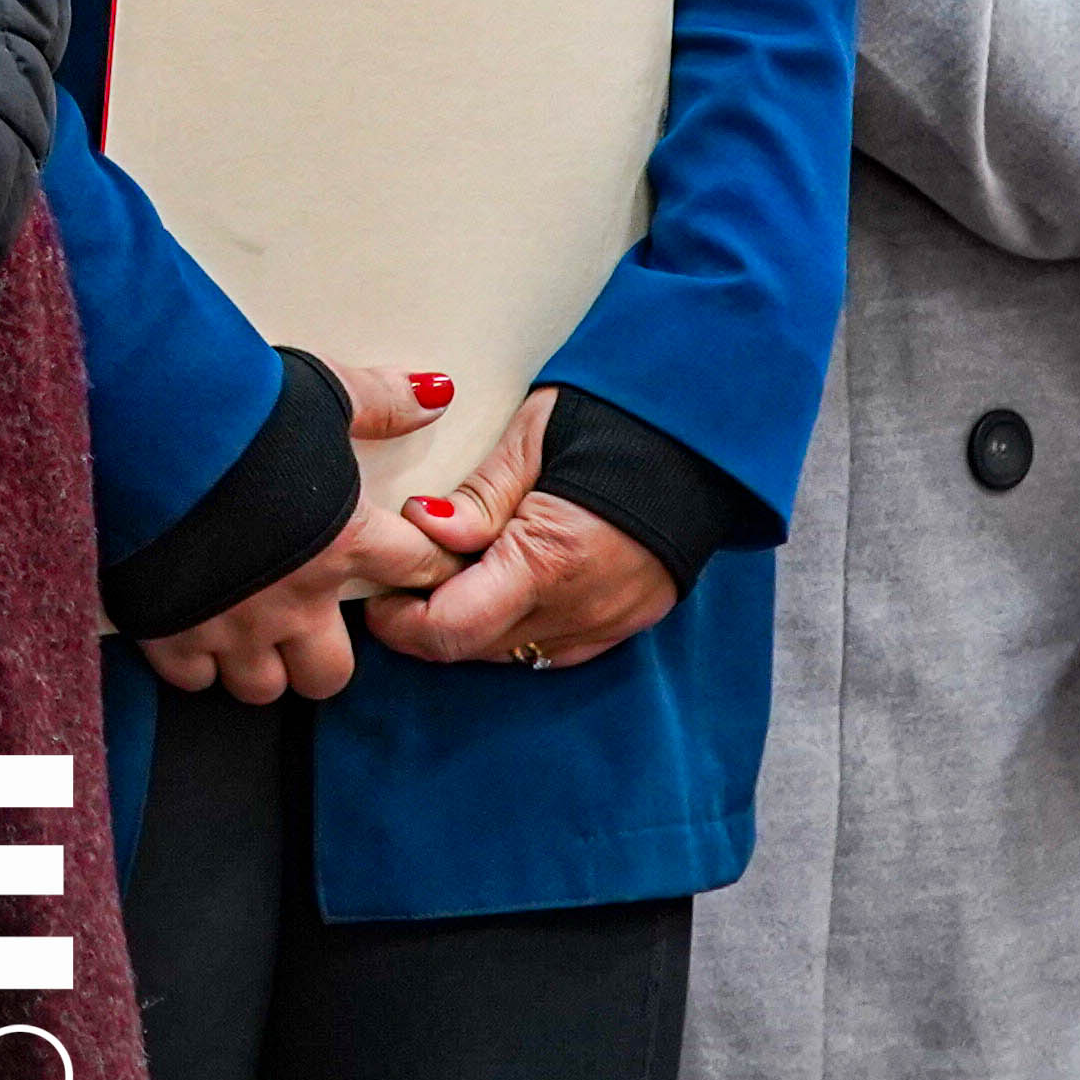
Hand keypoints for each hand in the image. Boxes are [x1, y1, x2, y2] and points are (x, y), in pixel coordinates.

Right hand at [137, 356, 460, 704]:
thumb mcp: (320, 392)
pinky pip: (194, 678)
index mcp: (342, 540)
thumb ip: (379, 401)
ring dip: (258, 661)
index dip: (427, 569)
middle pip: (330, 673)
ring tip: (245, 624)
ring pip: (263, 686)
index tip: (421, 569)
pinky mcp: (170, 633)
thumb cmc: (236, 408)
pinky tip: (191, 623)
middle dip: (322, 652)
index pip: (415, 571)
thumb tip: (435, 394)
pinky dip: (194, 660)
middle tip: (306, 615)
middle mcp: (293, 599)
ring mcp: (231, 625)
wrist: (143, 427)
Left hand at [367, 385, 688, 676]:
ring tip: (459, 574)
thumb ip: (478, 498)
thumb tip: (424, 529)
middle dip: (428, 624)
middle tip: (407, 579)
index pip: (449, 629)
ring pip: (509, 654)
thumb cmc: (613, 425)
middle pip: (473, 649)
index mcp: (548, 560)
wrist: (701, 439)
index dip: (400, 623)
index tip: (379, 595)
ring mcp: (605, 625)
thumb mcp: (530, 440)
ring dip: (473, 626)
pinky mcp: (623, 626)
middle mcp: (577, 608)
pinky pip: (550, 649)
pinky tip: (506, 587)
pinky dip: (516, 628)